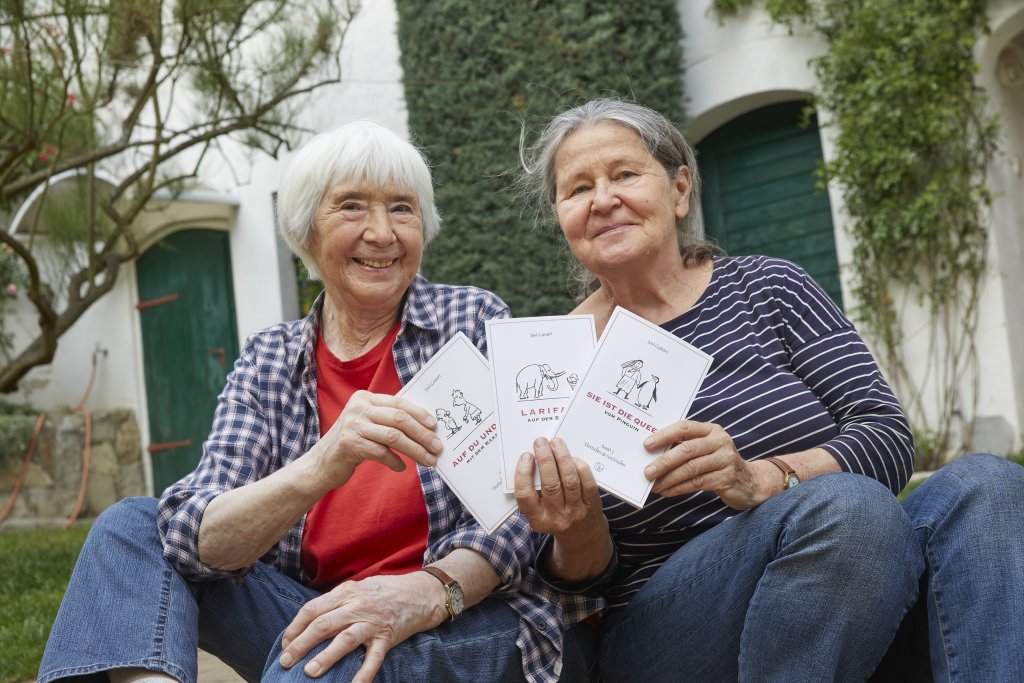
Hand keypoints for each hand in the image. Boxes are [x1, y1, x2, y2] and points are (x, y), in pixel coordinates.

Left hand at [277, 571, 445, 680]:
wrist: (420, 593)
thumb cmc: (384, 592)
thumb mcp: (358, 588)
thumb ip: (336, 602)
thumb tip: (309, 621)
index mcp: (346, 593)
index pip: (312, 609)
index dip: (295, 627)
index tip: (284, 643)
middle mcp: (357, 606)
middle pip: (323, 624)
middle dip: (300, 644)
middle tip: (285, 661)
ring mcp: (373, 622)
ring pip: (345, 639)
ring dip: (326, 656)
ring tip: (310, 672)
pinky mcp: (388, 637)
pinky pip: (374, 658)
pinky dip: (363, 674)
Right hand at [317, 390, 442, 483]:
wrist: (321, 463)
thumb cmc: (352, 443)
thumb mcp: (368, 424)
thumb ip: (388, 419)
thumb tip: (426, 427)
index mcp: (365, 398)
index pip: (399, 403)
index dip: (419, 414)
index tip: (434, 426)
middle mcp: (358, 408)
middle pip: (399, 419)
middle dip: (422, 434)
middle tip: (437, 447)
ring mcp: (352, 425)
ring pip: (393, 437)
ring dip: (415, 450)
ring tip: (428, 461)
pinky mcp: (348, 444)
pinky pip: (381, 453)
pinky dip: (394, 461)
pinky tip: (401, 467)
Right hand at [515, 437, 611, 581]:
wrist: (582, 535)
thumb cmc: (555, 516)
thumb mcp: (538, 512)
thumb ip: (533, 490)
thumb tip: (533, 457)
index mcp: (537, 520)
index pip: (525, 495)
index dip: (523, 473)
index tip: (526, 456)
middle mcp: (556, 517)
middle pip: (550, 484)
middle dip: (545, 459)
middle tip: (541, 442)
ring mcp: (576, 512)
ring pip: (569, 480)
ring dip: (562, 457)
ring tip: (556, 443)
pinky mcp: (592, 505)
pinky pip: (587, 482)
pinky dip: (579, 466)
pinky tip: (572, 457)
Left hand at [643, 420, 774, 508]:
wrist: (749, 482)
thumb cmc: (717, 463)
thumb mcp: (705, 449)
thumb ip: (684, 446)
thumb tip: (651, 454)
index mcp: (711, 429)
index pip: (685, 427)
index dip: (664, 435)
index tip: (646, 444)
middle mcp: (720, 441)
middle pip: (687, 450)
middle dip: (664, 461)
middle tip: (647, 472)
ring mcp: (726, 459)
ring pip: (691, 468)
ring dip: (669, 478)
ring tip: (654, 485)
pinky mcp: (727, 478)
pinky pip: (697, 483)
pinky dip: (679, 488)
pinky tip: (667, 491)